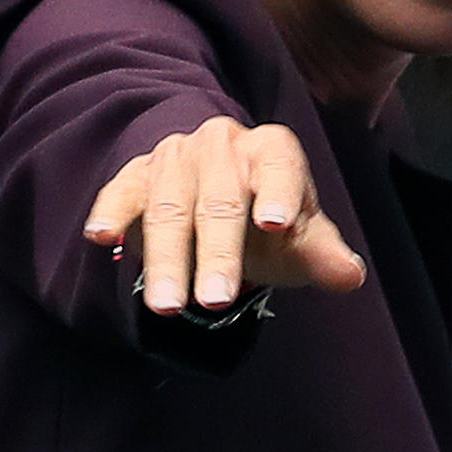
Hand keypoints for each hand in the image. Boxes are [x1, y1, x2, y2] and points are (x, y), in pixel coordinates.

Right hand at [82, 116, 365, 314]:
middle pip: (220, 198)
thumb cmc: (267, 219)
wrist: (217, 193)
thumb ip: (320, 253)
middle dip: (217, 253)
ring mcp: (177, 157)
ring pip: (170, 206)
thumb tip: (349, 276)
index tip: (278, 226)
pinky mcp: (138, 172)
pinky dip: (112, 212)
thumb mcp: (299, 238)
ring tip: (167, 307)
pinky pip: (122, 191)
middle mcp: (223, 145)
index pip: (279, 166)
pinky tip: (102, 237)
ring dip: (168, 258)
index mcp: (271, 150)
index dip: (280, 193)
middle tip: (217, 301)